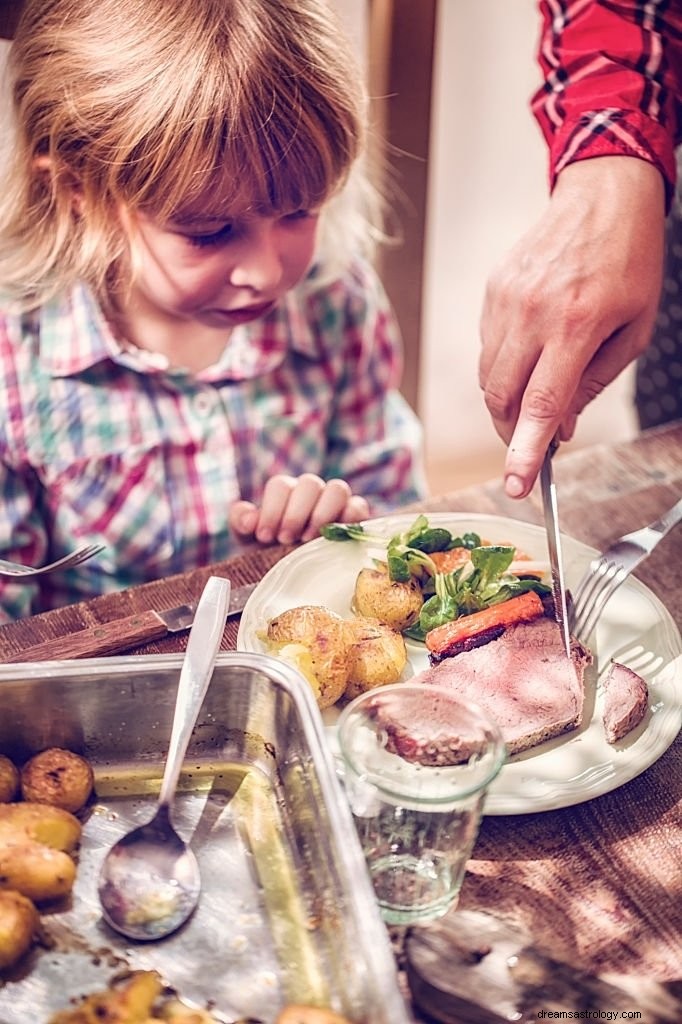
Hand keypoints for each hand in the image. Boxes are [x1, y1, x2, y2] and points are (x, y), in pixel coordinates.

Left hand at [229, 473, 368, 544]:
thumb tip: (250, 519)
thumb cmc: (268, 552)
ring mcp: (335, 503)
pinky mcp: (355, 518)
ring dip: (322, 514)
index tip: (263, 536)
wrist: (291, 575)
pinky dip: (348, 519)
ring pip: (337, 489)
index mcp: (285, 493)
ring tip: (308, 539)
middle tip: (285, 539)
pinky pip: (358, 508)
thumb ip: (241, 522)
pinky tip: (332, 540)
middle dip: (295, 513)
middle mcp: (311, 493)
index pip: (281, 485)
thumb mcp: (249, 538)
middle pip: (310, 483)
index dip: (272, 508)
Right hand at [480, 157, 665, 497]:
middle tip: (531, 440)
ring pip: (487, 377)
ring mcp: (505, 301)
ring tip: (534, 393)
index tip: (516, 485)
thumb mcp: (633, 331)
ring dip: (505, 401)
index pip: (541, 405)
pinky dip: (503, 366)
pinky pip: (487, 347)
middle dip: (511, 431)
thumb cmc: (629, 264)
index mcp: (575, 327)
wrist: (603, 197)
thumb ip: (593, 382)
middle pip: (501, 398)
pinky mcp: (492, 290)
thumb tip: (561, 426)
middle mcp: (532, 315)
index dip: (525, 452)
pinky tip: (529, 352)